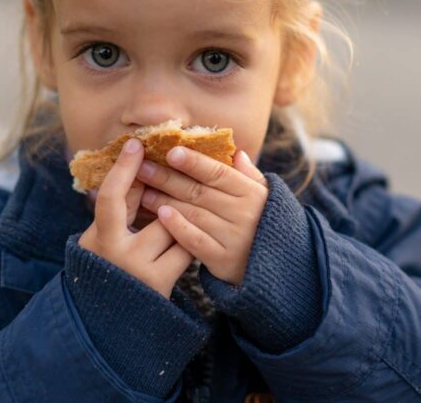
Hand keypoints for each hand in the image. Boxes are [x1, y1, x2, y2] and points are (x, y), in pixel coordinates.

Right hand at [79, 138, 194, 297]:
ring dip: (182, 226)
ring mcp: (139, 269)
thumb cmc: (111, 269)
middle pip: (155, 213)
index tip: (136, 144)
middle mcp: (116, 253)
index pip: (110, 197)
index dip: (123, 169)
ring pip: (174, 230)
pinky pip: (185, 250)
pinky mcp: (160, 283)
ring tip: (185, 229)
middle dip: (169, 204)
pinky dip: (189, 244)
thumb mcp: (107, 238)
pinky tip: (192, 245)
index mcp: (98, 237)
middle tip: (176, 202)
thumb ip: (123, 209)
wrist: (115, 320)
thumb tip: (143, 169)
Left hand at [136, 146, 268, 284]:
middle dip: (168, 178)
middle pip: (200, 191)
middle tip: (143, 167)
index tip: (170, 151)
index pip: (218, 173)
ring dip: (166, 200)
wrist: (278, 267)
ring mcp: (234, 237)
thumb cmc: (265, 224)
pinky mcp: (223, 260)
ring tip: (143, 190)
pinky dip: (178, 227)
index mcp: (253, 193)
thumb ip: (249, 176)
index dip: (194, 162)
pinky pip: (196, 241)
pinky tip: (161, 215)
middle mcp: (244, 213)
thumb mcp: (265, 197)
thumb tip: (236, 153)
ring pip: (194, 214)